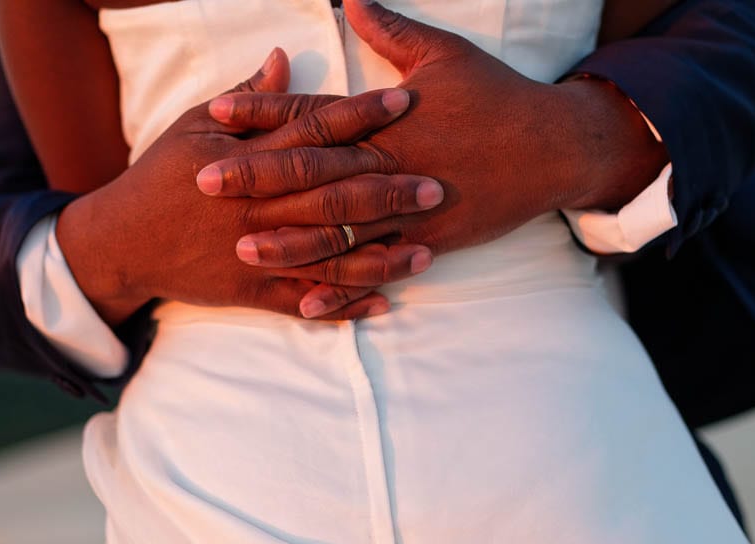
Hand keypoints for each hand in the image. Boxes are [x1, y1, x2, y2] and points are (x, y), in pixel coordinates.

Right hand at [56, 49, 441, 325]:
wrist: (123, 242)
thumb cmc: (160, 178)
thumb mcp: (194, 126)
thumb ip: (247, 99)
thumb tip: (285, 59)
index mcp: (248, 161)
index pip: (314, 132)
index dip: (361, 117)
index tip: (405, 103)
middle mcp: (260, 209)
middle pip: (333, 196)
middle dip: (386, 190)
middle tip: (436, 186)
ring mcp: (258, 254)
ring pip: (329, 256)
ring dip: (379, 256)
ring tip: (426, 252)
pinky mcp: (252, 291)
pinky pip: (306, 302)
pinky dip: (343, 305)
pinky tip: (384, 302)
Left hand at [204, 0, 667, 280]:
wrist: (551, 148)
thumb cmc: (496, 96)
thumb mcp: (444, 52)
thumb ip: (391, 30)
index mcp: (383, 118)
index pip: (311, 114)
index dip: (263, 111)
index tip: (217, 112)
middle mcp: (387, 164)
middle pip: (310, 173)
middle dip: (254, 178)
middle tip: (203, 185)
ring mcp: (405, 208)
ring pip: (337, 229)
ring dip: (287, 239)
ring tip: (241, 247)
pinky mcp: (426, 242)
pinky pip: (375, 269)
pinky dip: (342, 286)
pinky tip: (306, 301)